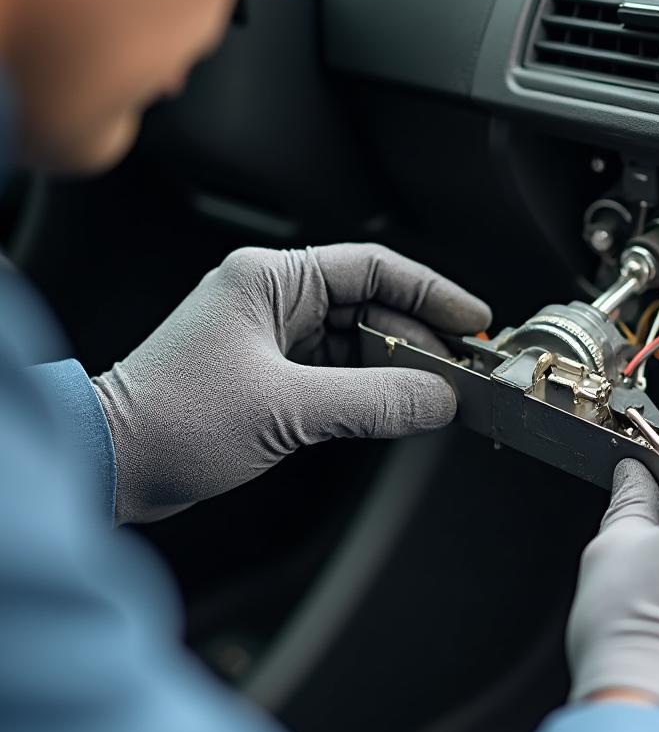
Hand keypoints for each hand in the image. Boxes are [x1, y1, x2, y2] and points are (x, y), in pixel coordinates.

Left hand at [92, 244, 490, 523]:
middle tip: (461, 371)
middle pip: (371, 305)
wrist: (113, 463)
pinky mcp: (271, 373)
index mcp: (271, 279)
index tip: (472, 318)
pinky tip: (399, 405)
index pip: (372, 268)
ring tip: (438, 392)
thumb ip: (373, 401)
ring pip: (358, 341)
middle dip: (419, 338)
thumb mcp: (287, 408)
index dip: (431, 291)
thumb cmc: (172, 419)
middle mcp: (273, 299)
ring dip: (397, 366)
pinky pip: (338, 371)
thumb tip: (438, 400)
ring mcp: (272, 336)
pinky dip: (370, 387)